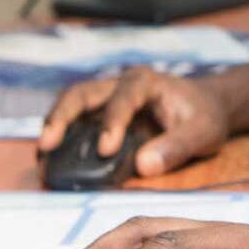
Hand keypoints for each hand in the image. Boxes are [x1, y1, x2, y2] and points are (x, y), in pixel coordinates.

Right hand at [36, 69, 230, 176]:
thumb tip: (143, 166)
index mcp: (147, 83)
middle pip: (83, 92)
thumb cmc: (204, 115)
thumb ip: (177, 147)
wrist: (205, 106)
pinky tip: (53, 158)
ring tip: (43, 154)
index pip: (124, 97)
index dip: (112, 122)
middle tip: (48, 144)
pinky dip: (63, 136)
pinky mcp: (102, 115)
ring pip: (73, 104)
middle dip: (62, 116)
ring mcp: (108, 99)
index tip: (106, 150)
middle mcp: (121, 85)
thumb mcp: (203, 132)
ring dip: (55, 125)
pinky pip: (77, 122)